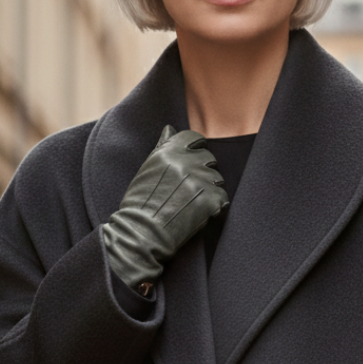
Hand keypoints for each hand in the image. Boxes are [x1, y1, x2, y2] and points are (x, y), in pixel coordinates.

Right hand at [102, 125, 229, 291]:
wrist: (141, 234)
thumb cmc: (139, 205)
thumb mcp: (146, 169)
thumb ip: (162, 148)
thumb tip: (170, 129)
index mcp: (169, 151)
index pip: (194, 139)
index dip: (196, 150)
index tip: (194, 162)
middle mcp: (186, 162)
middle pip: (209, 158)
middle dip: (204, 171)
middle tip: (191, 190)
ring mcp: (199, 181)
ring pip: (217, 178)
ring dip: (210, 189)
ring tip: (193, 204)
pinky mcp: (210, 200)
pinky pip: (222, 198)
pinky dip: (215, 207)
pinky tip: (201, 214)